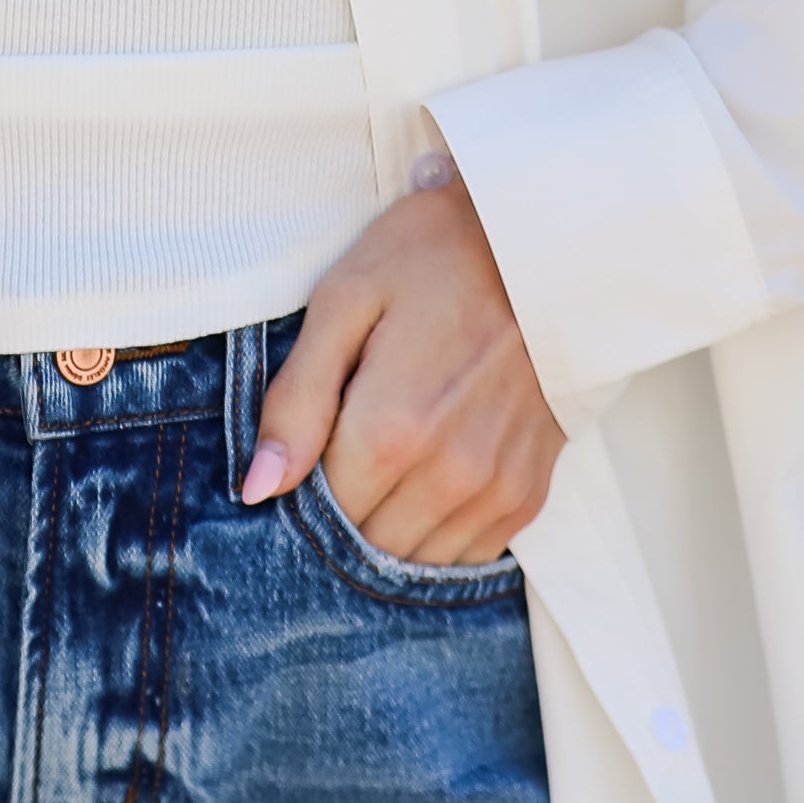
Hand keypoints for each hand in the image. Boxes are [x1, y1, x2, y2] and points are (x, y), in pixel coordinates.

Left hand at [241, 179, 562, 564]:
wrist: (546, 243)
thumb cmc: (436, 257)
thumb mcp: (346, 300)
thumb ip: (297, 399)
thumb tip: (257, 489)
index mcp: (391, 428)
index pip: (318, 512)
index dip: (300, 486)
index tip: (307, 443)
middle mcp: (448, 475)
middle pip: (363, 544)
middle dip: (342, 511)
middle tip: (346, 445)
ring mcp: (494, 490)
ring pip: (412, 559)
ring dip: (388, 525)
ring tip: (390, 456)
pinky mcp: (528, 494)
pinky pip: (466, 553)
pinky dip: (436, 530)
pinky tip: (430, 475)